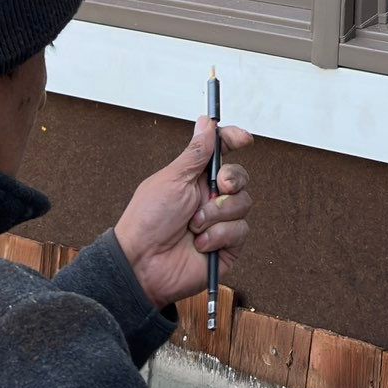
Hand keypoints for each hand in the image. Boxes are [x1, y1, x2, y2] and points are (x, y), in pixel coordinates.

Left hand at [115, 116, 250, 309]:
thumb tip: (206, 123)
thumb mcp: (171, 180)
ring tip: (194, 226)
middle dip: (231, 180)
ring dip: (217, 214)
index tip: (244, 139)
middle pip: (239, 177)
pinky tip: (200, 244)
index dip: (234, 141)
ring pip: (243, 203)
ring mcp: (220, 222)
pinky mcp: (227, 245)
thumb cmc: (148, 221)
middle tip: (217, 188)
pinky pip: (240, 230)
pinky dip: (218, 235)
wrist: (143, 264)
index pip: (221, 152)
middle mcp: (209, 198)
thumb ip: (195, 153)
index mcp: (194, 178)